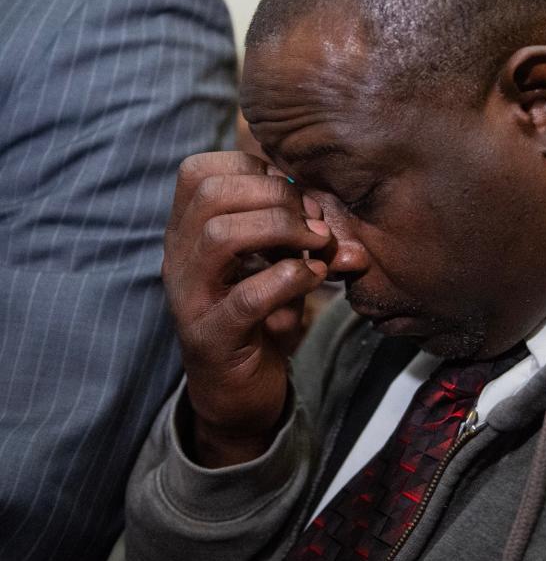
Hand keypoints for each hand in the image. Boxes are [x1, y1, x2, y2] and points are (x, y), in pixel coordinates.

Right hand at [163, 151, 331, 465]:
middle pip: (211, 194)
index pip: (201, 171)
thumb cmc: (260, 316)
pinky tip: (313, 278)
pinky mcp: (212, 338)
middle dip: (275, 196)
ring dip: (281, 230)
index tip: (296, 195)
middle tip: (314, 223)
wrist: (237, 392)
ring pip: (219, 235)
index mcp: (188, 230)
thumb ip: (308, 238)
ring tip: (316, 246)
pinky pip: (246, 298)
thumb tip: (351, 236)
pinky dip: (289, 279)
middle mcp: (179, 258)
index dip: (255, 169)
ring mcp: (190, 298)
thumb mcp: (281, 264)